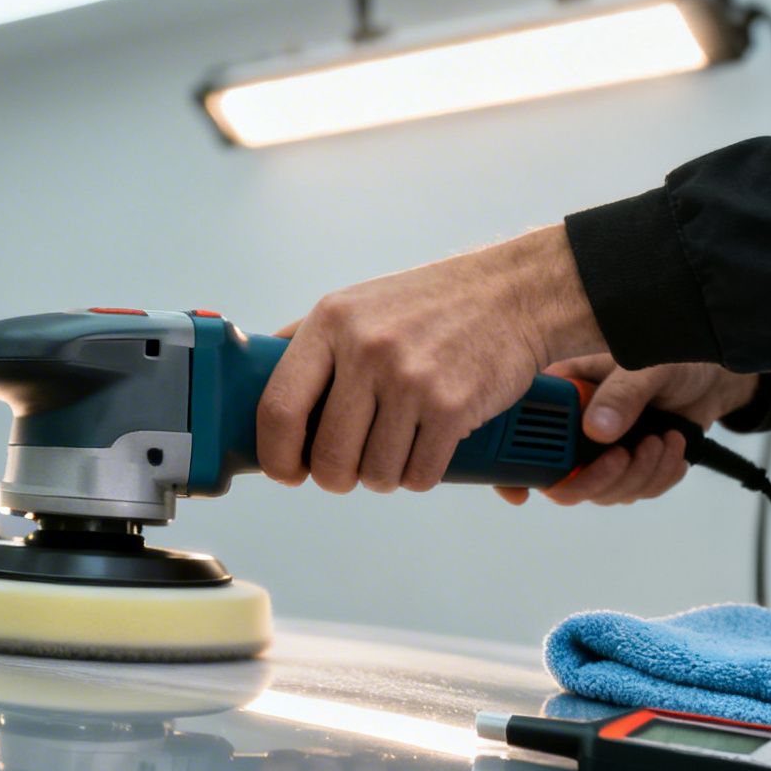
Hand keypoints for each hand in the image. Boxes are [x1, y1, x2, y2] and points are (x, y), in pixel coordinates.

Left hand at [258, 226, 606, 493]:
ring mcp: (410, 379)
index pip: (278, 408)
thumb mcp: (359, 304)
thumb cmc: (430, 305)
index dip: (277, 456)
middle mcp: (366, 349)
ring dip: (384, 476)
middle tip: (350, 469)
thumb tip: (257, 383)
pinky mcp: (451, 407)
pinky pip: (418, 476)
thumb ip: (309, 342)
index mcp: (331, 322)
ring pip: (375, 474)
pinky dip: (420, 475)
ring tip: (396, 448)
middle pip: (328, 457)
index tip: (287, 472)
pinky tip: (426, 449)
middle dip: (337, 477)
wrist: (513, 293)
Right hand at [495, 355, 758, 506]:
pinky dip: (660, 476)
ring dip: (641, 474)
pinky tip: (672, 447)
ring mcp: (602, 452)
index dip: (519, 474)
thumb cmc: (674, 357)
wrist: (712, 376)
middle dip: (605, 477)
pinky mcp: (630, 465)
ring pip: (606, 492)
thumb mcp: (646, 366)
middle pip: (568, 484)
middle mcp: (576, 430)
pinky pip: (637, 491)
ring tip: (661, 440)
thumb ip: (622, 395)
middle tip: (630, 454)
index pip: (526, 443)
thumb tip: (596, 430)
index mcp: (563, 397)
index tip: (529, 492)